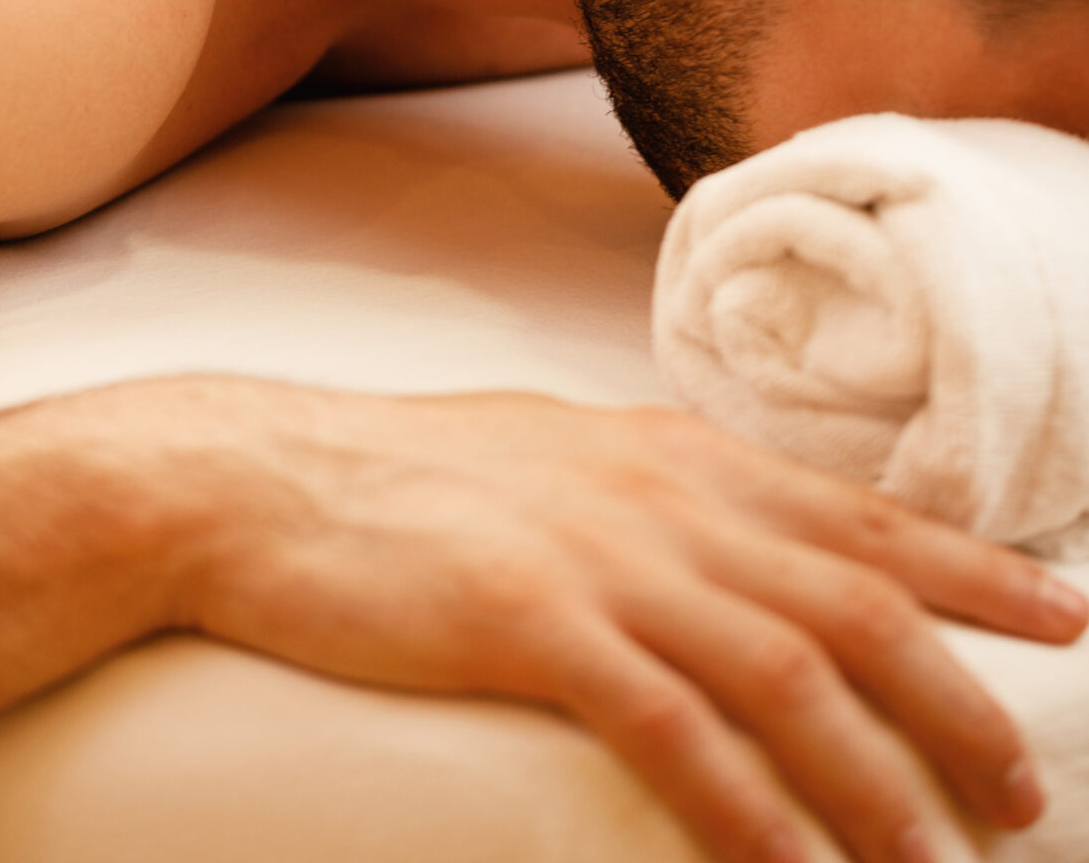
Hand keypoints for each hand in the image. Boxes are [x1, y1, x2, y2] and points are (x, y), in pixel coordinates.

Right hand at [178, 385, 1084, 862]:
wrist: (257, 477)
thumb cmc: (399, 481)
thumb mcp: (553, 457)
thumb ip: (652, 495)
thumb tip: (735, 542)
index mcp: (669, 453)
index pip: (857, 516)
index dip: (972, 568)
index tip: (1069, 612)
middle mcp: (659, 497)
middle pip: (853, 600)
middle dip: (960, 697)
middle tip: (1025, 788)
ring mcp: (600, 559)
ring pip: (789, 676)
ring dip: (879, 780)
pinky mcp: (531, 626)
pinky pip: (673, 732)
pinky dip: (749, 811)